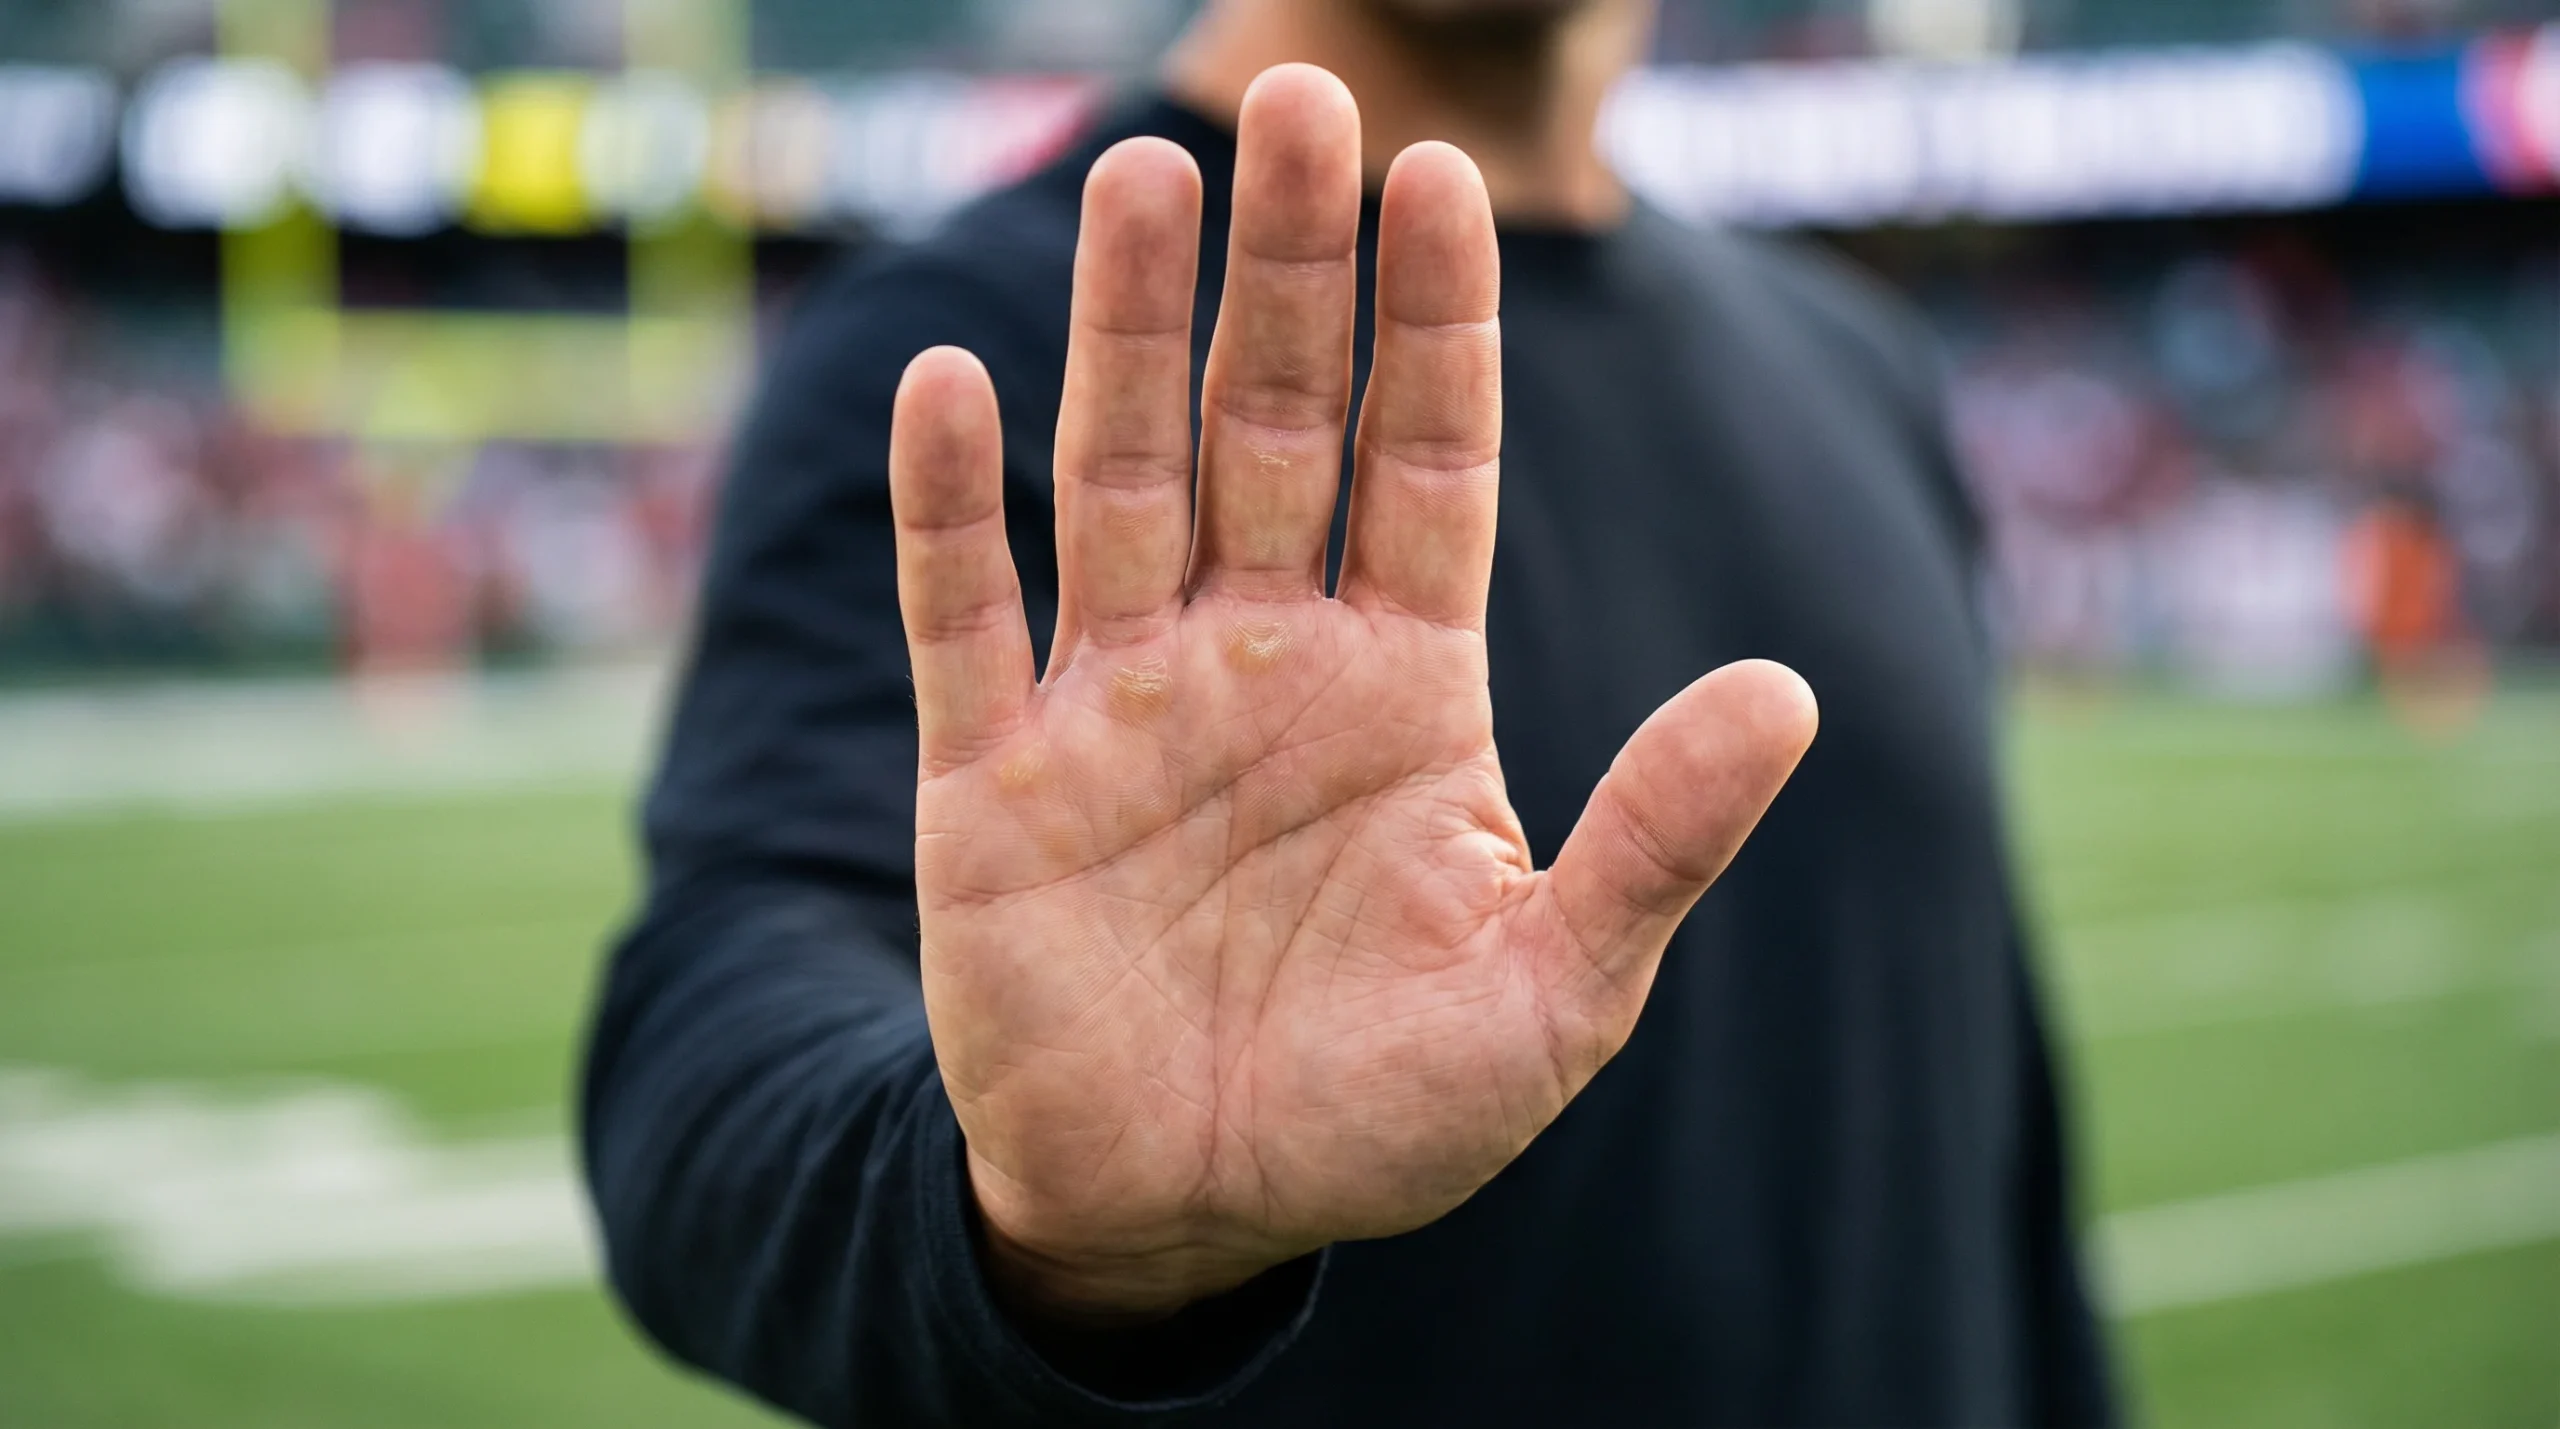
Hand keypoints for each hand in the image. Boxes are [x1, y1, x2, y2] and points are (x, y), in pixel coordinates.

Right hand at [890, 64, 1817, 1324]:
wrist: (1189, 1212)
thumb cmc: (1381, 1113)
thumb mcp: (1553, 994)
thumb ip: (1655, 840)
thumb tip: (1793, 693)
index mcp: (1403, 683)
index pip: (1427, 460)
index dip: (1438, 322)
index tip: (1444, 177)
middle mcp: (1259, 656)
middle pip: (1275, 423)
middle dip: (1288, 269)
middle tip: (1293, 98)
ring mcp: (1117, 702)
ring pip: (1121, 475)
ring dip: (1125, 332)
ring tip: (1140, 178)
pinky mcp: (989, 775)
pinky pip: (967, 616)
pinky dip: (953, 508)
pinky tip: (953, 387)